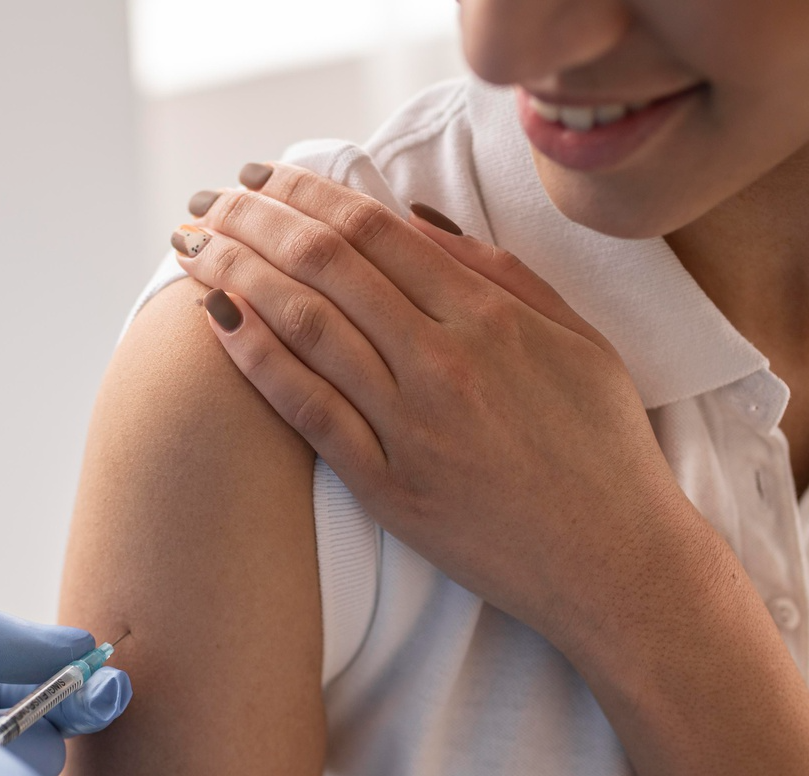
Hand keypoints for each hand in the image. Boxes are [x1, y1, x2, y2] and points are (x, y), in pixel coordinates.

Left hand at [174, 164, 715, 656]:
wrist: (616, 565)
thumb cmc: (604, 453)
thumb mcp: (578, 341)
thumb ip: (501, 276)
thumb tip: (419, 222)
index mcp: (492, 318)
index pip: (376, 231)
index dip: (309, 193)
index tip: (265, 176)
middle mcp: (443, 363)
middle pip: (326, 265)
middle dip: (256, 220)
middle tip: (210, 199)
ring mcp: (411, 427)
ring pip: (305, 327)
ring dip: (238, 275)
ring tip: (192, 247)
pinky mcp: (388, 488)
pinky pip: (308, 411)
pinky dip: (257, 359)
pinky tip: (217, 321)